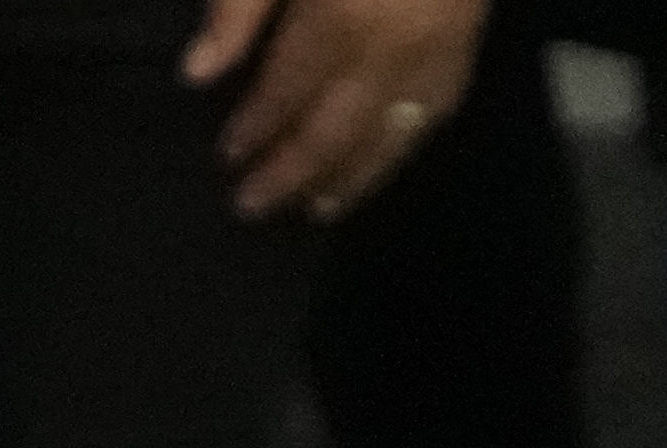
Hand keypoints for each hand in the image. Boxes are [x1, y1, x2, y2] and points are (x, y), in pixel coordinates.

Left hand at [184, 0, 477, 220]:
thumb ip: (241, 4)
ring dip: (350, 178)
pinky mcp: (466, 46)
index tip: (227, 157)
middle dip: (292, 172)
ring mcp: (434, 54)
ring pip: (389, 137)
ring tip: (318, 209)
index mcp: (340, 19)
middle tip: (254, 208)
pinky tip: (384, 157)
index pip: (286, 93)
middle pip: (333, 131)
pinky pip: (433, 113)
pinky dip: (403, 145)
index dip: (254, 128)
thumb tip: (200, 72)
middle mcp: (390, 52)